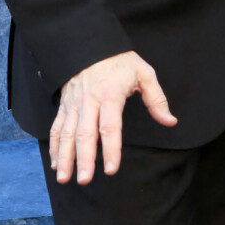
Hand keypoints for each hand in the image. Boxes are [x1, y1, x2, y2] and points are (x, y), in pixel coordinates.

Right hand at [49, 51, 175, 184]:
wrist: (89, 44)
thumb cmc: (119, 60)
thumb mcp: (143, 73)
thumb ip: (157, 99)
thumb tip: (170, 121)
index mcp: (109, 95)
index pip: (110, 127)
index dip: (111, 149)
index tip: (111, 169)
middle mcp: (89, 102)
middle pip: (85, 134)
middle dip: (84, 159)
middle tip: (85, 180)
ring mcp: (74, 105)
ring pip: (67, 134)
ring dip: (64, 157)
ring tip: (63, 178)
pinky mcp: (64, 106)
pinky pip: (57, 127)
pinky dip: (54, 146)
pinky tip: (55, 163)